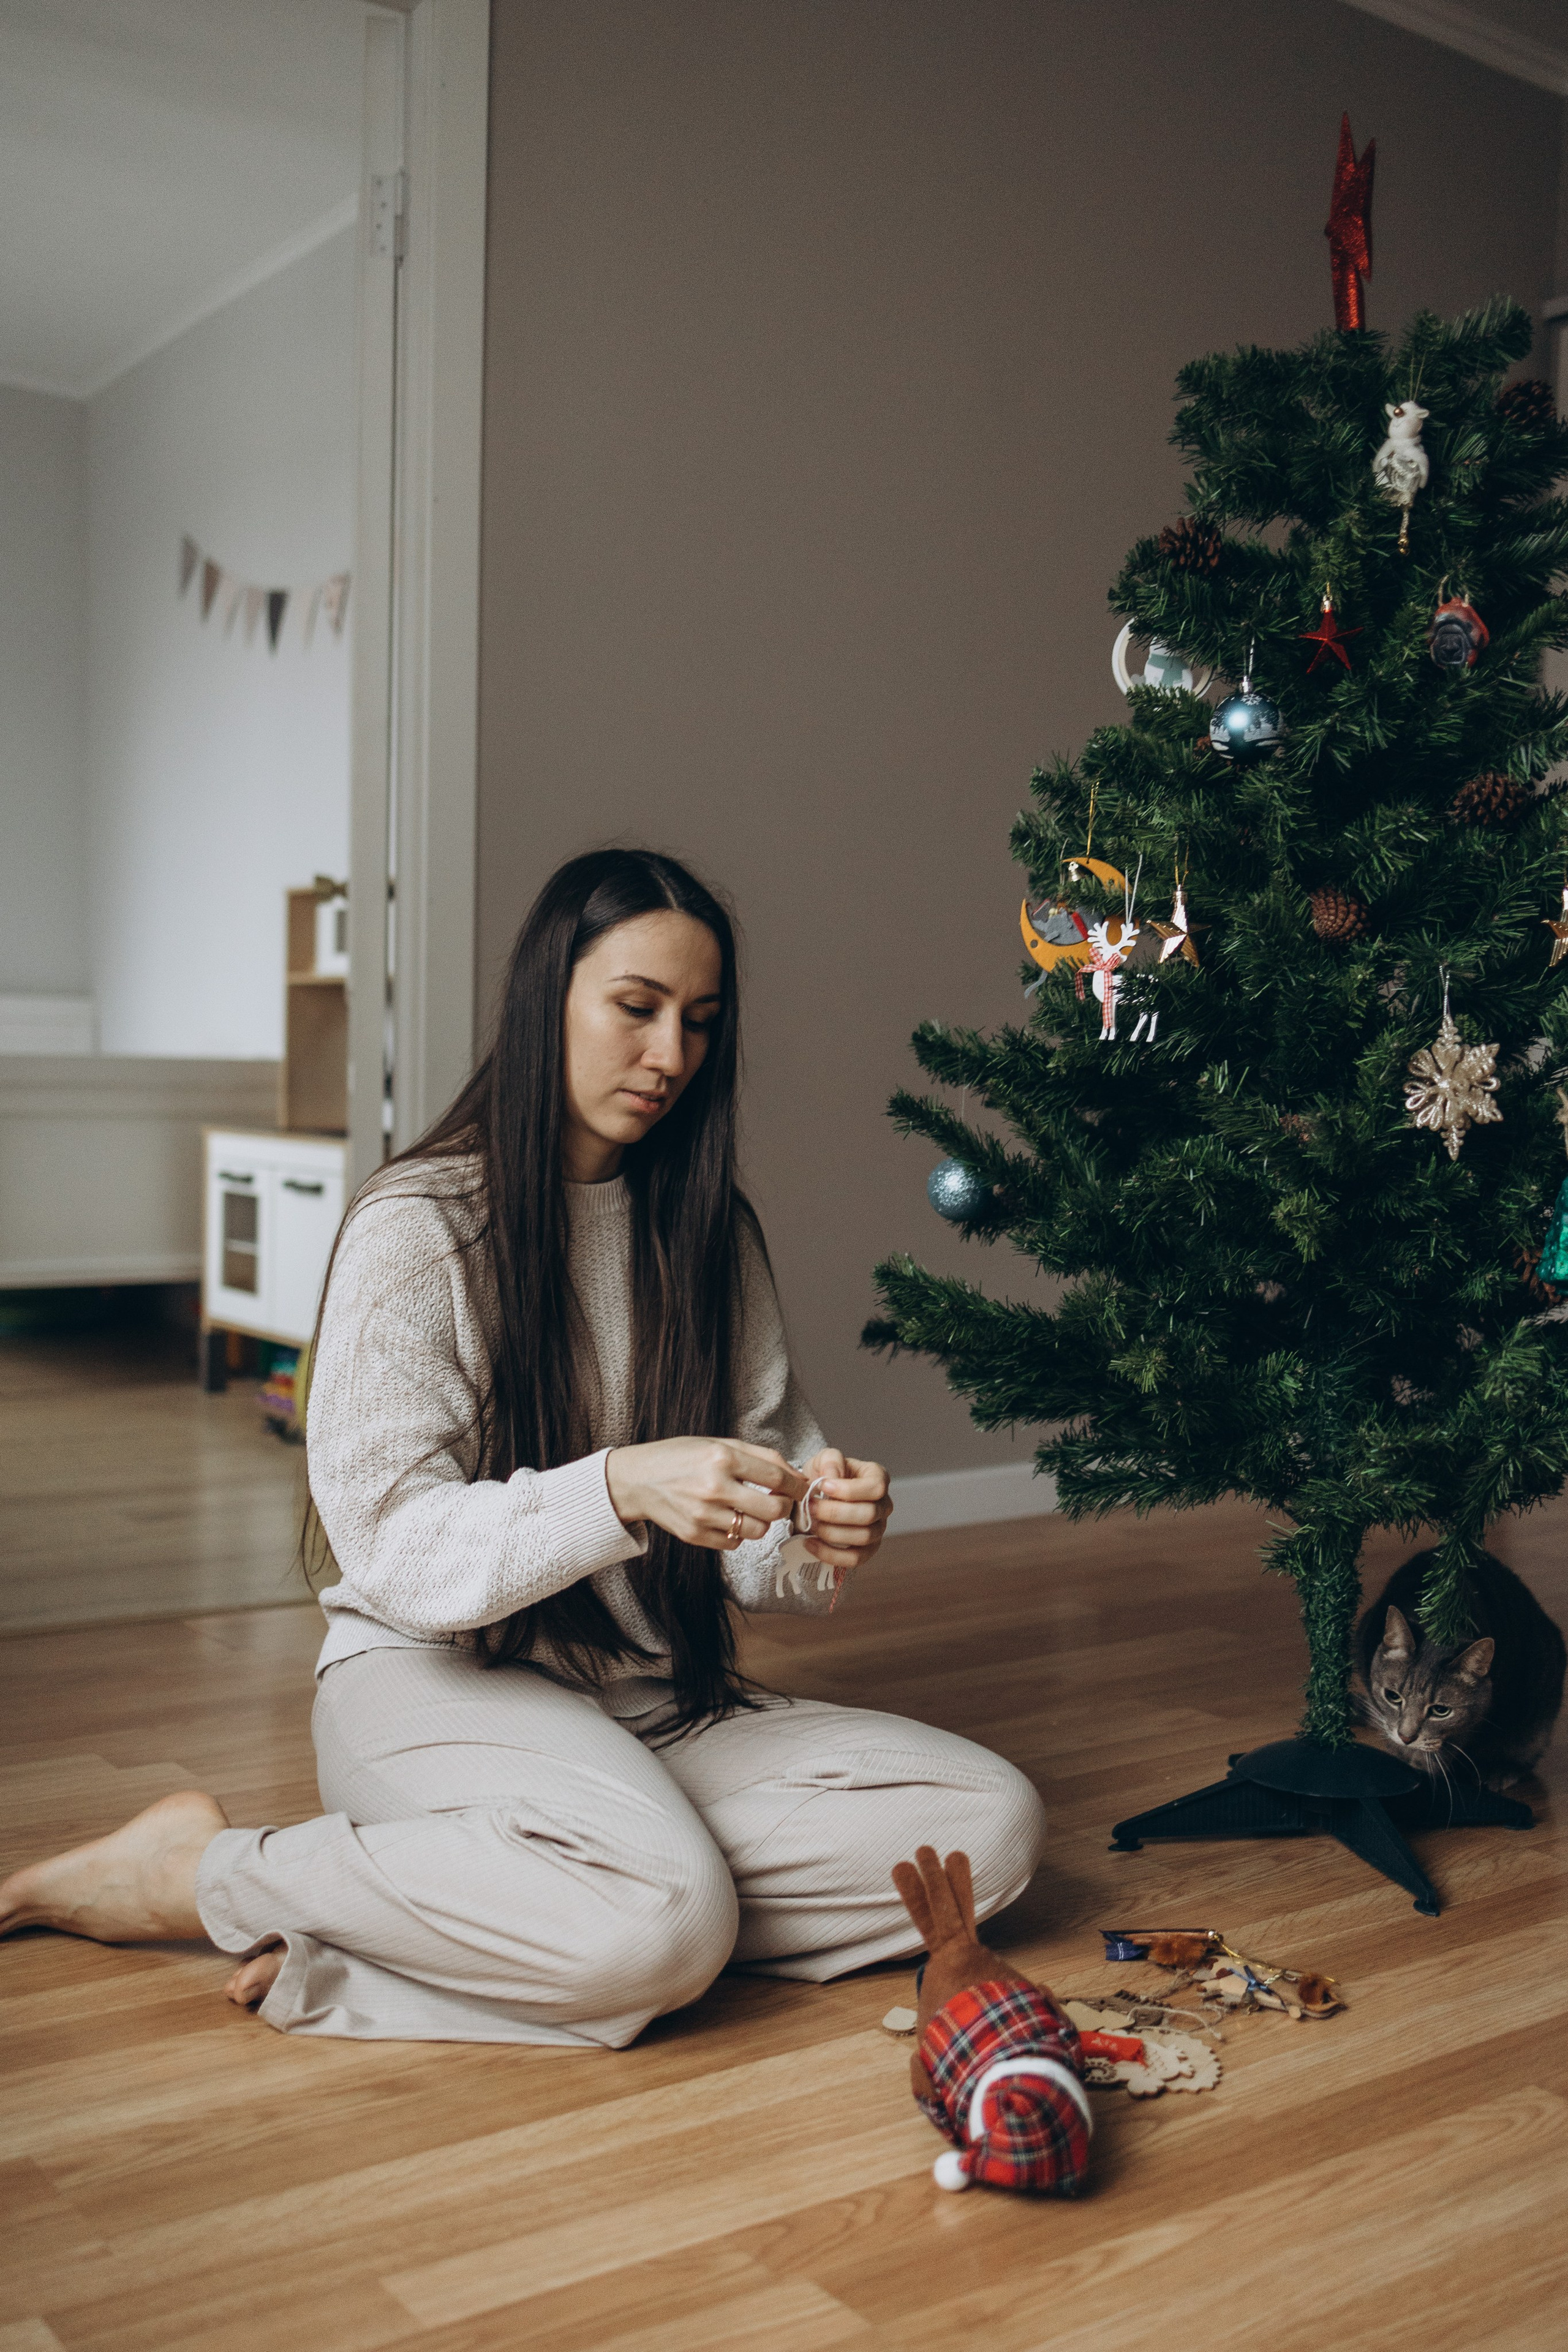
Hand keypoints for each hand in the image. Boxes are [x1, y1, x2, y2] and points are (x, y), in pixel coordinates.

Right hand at [605, 1438, 808, 1549]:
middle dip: (784, 1508)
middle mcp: (714, 1487)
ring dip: (761, 1523)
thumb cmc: (681, 1457)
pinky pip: (734, 1544)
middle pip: (773, 1510)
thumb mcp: (719, 1444)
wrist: (637, 1480)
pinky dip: (738, 1534)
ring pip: (756, 1531)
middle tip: (779, 1502)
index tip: (801, 1489)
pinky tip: (727, 1518)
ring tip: (750, 1510)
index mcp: (722, 1458)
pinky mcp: (694, 1535)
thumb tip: (796, 1475)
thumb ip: (759, 1457)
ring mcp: (703, 1515)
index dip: (796, 1486)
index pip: (776, 1477)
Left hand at [798, 1449, 891, 1571]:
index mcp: (877, 1478)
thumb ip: (830, 1460)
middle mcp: (883, 1505)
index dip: (850, 1490)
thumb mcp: (823, 1459)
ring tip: (809, 1523)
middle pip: (868, 1514)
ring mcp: (878, 1530)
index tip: (822, 1486)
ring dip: (831, 1532)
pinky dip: (830, 1554)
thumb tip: (833, 1476)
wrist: (815, 1497)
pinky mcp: (867, 1550)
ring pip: (863, 1537)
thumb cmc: (824, 1476)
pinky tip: (810, 1543)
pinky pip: (855, 1559)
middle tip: (810, 1507)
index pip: (875, 1487)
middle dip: (835, 1512)